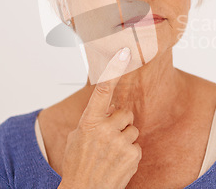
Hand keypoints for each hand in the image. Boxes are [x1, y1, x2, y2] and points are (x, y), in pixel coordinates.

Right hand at [58, 47, 141, 188]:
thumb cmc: (79, 163)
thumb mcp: (79, 137)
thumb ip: (94, 120)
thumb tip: (110, 107)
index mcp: (89, 122)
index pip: (102, 90)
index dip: (113, 69)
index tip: (124, 52)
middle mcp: (104, 129)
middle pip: (125, 113)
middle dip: (120, 122)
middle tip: (109, 138)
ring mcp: (119, 142)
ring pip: (132, 130)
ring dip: (125, 139)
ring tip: (111, 154)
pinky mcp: (132, 155)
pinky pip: (137, 146)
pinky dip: (129, 153)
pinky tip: (117, 163)